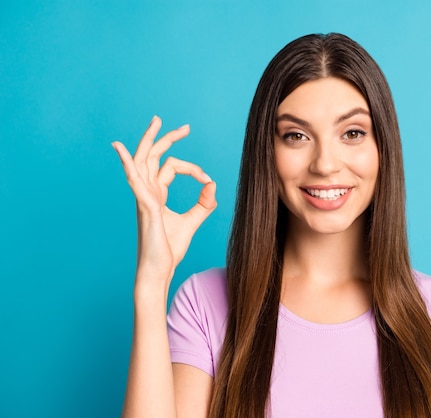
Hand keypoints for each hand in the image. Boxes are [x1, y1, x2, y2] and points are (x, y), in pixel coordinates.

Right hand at [112, 116, 216, 285]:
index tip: (207, 180)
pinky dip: (126, 162)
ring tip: (156, 121)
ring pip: (143, 161)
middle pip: (153, 156)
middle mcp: (147, 192)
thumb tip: (212, 184)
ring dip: (148, 140)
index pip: (172, 167)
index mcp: (157, 194)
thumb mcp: (192, 222)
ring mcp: (143, 197)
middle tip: (184, 126)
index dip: (193, 169)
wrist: (159, 270)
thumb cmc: (169, 249)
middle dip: (166, 138)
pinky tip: (119, 148)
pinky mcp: (145, 206)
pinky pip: (133, 180)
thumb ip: (203, 204)